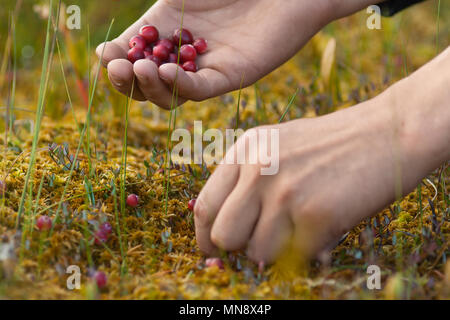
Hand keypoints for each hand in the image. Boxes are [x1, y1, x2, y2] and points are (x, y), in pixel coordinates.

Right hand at [96, 0, 334, 108]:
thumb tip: (119, 11)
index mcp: (164, 30)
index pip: (130, 55)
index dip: (114, 60)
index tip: (107, 55)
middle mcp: (181, 54)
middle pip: (146, 83)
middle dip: (126, 80)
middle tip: (118, 67)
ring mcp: (206, 68)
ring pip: (171, 94)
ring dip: (150, 86)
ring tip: (139, 68)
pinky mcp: (232, 75)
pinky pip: (202, 89)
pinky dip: (182, 84)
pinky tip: (167, 71)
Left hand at [193, 45, 449, 262]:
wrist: (387, 131)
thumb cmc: (331, 145)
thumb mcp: (277, 146)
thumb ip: (246, 182)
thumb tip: (223, 234)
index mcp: (244, 151)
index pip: (205, 206)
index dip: (205, 237)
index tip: (216, 251)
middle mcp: (257, 169)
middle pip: (223, 236)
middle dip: (240, 248)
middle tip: (262, 244)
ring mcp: (285, 191)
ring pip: (256, 253)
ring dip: (276, 252)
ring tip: (300, 229)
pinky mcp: (315, 214)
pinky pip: (293, 258)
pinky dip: (306, 252)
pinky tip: (323, 229)